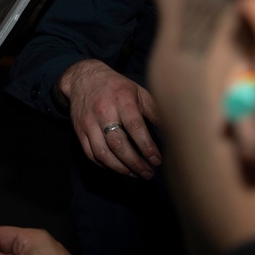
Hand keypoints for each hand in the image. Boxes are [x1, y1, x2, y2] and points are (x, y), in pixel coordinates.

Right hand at [57, 59, 160, 178]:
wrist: (84, 79)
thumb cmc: (117, 87)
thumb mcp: (138, 92)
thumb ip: (154, 111)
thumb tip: (174, 130)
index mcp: (121, 99)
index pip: (134, 127)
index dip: (147, 146)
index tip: (157, 160)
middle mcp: (103, 112)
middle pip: (118, 144)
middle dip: (135, 163)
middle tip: (148, 173)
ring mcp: (89, 123)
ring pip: (102, 153)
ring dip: (120, 169)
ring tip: (135, 175)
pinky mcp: (79, 131)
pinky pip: (91, 154)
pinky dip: (105, 166)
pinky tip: (119, 169)